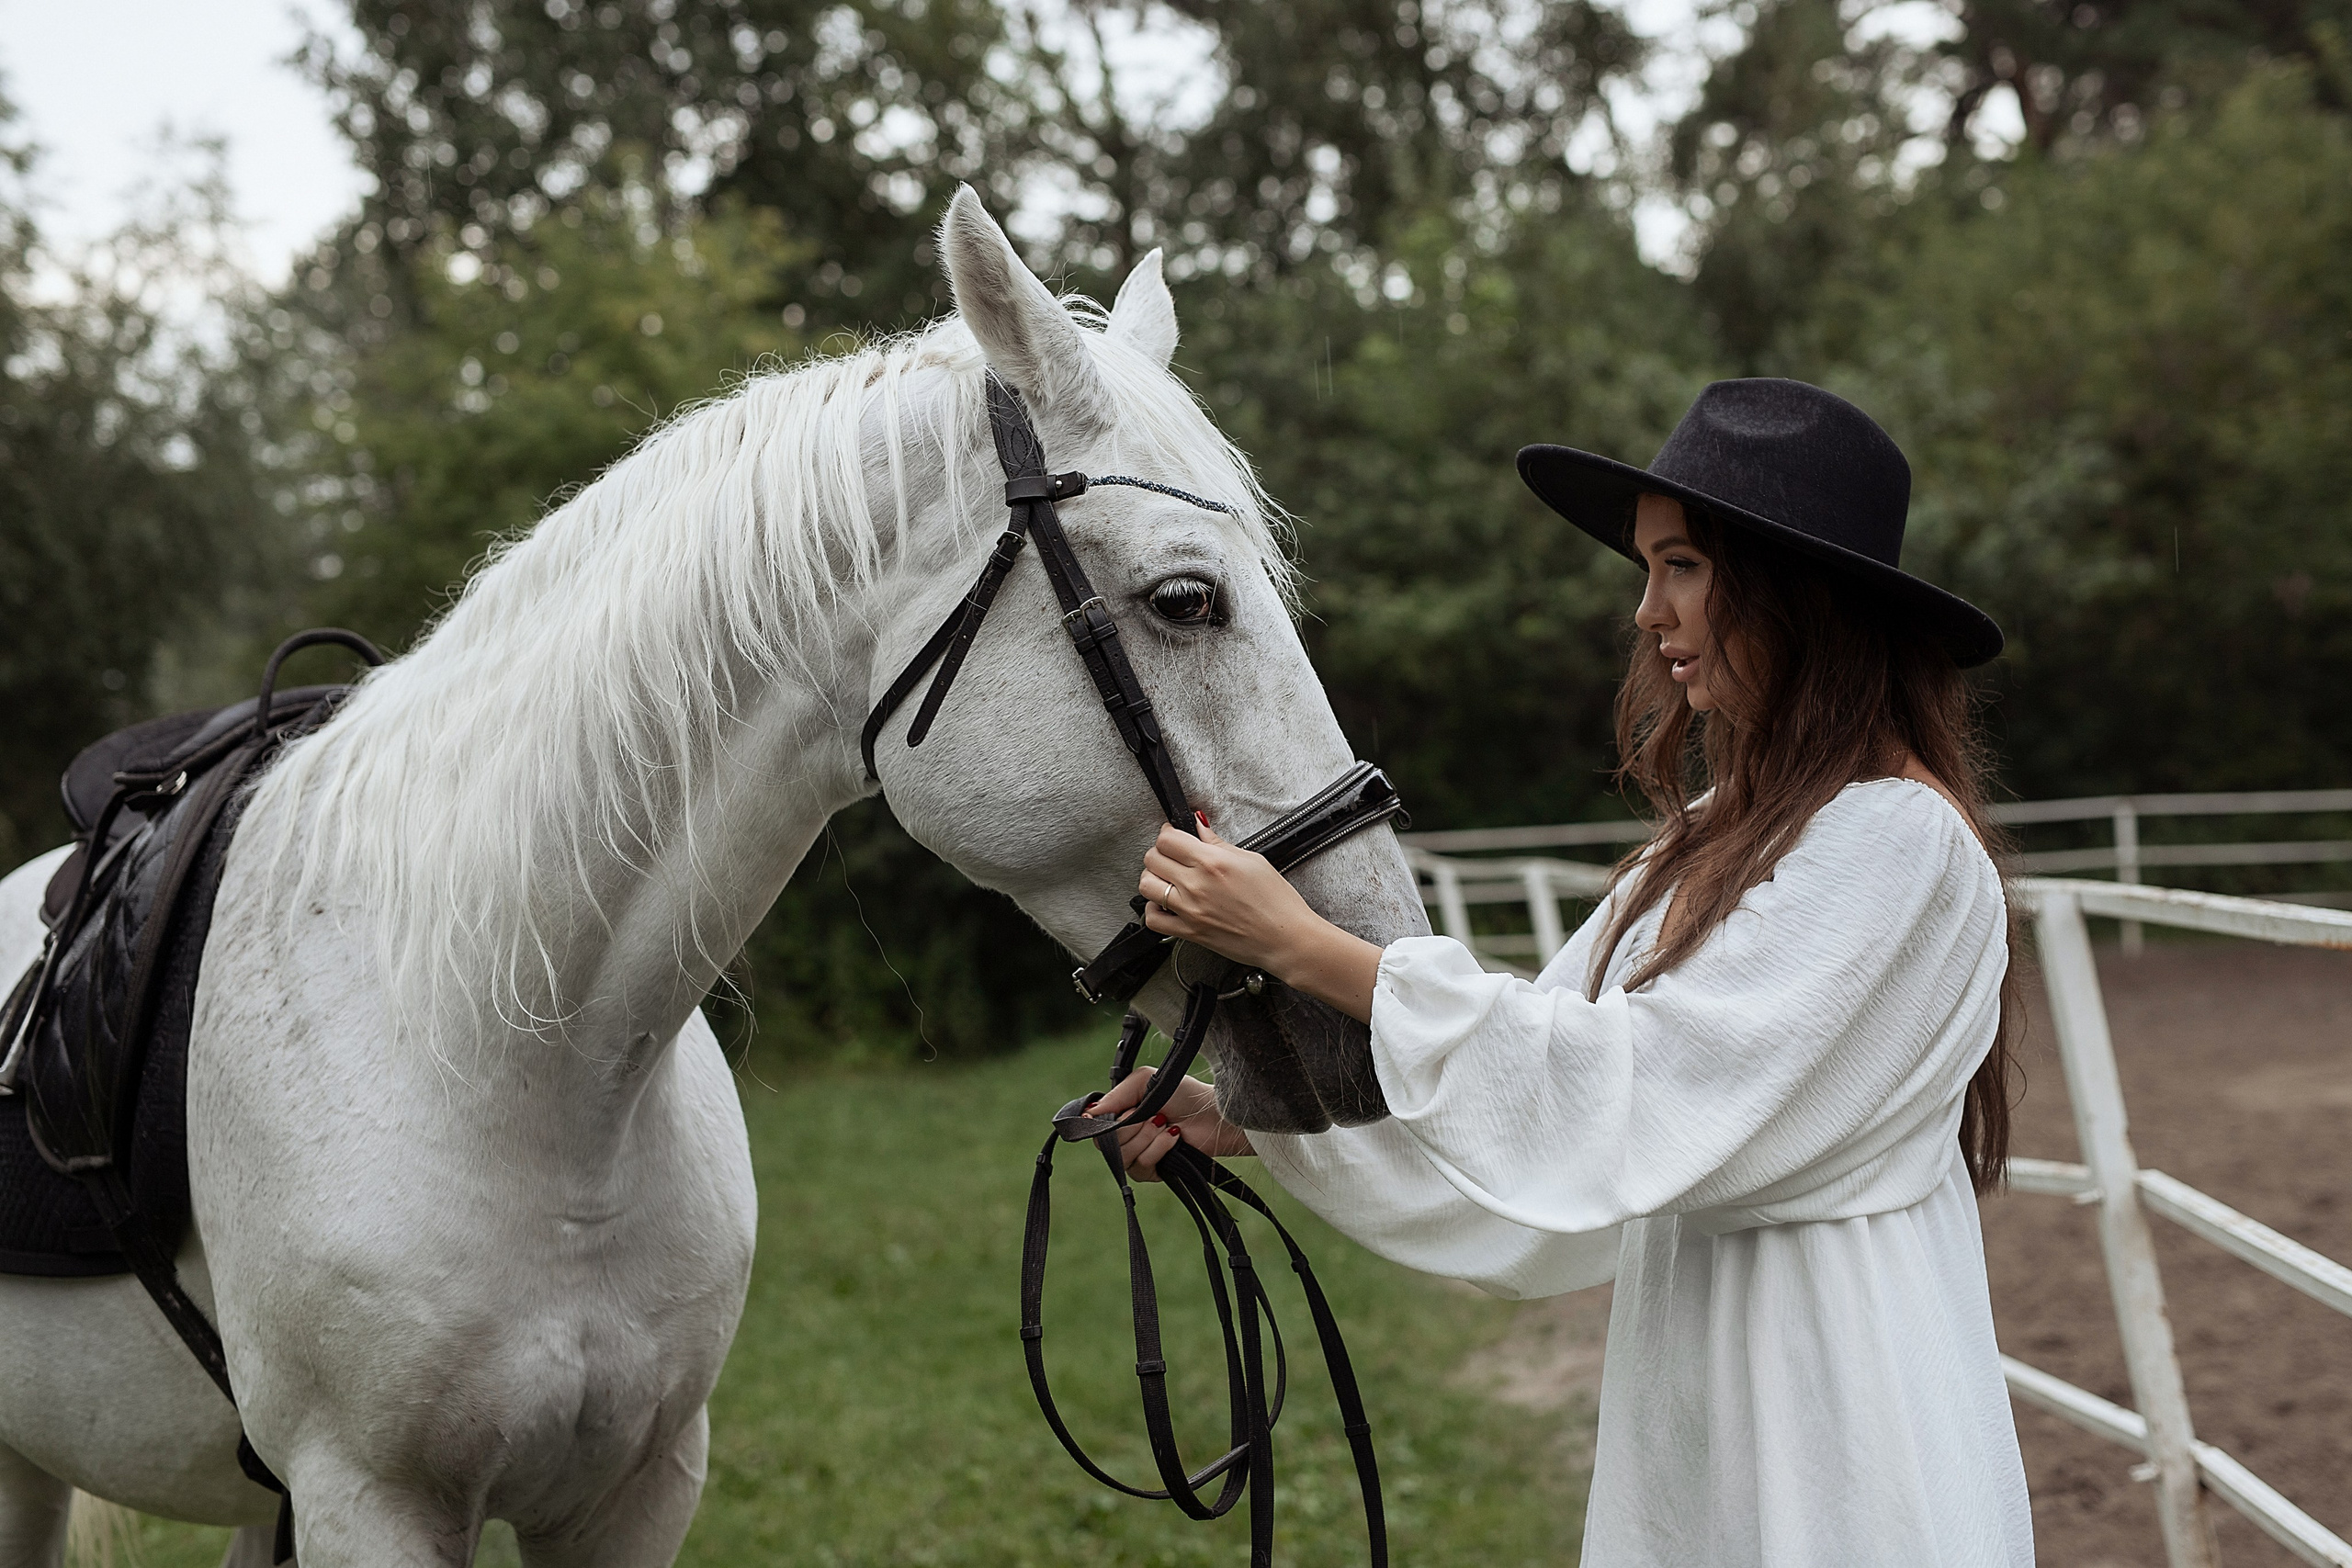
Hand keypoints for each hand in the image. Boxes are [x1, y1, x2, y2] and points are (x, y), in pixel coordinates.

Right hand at [1095, 1066, 1251, 1180]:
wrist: (1212, 1114)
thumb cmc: (1182, 1094)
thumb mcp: (1145, 1081)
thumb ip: (1116, 1095)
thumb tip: (1089, 1114)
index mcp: (1119, 1114)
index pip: (1094, 1126)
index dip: (1103, 1123)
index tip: (1121, 1113)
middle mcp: (1124, 1137)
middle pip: (1106, 1144)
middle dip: (1131, 1127)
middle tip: (1153, 1114)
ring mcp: (1137, 1155)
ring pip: (1123, 1157)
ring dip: (1146, 1137)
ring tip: (1164, 1124)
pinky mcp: (1153, 1172)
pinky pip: (1141, 1167)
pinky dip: (1158, 1149)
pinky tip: (1173, 1138)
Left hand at [1139, 814, 1382, 1022]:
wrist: (1285, 938)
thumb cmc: (1276, 901)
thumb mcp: (1251, 860)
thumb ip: (1218, 843)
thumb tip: (1199, 827)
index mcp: (1213, 862)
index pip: (1167, 838)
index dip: (1169, 832)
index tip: (1175, 835)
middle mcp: (1197, 884)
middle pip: (1153, 858)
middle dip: (1160, 852)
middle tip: (1174, 855)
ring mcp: (1190, 910)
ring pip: (1147, 885)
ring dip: (1153, 878)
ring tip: (1168, 879)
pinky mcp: (1190, 932)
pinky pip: (1153, 919)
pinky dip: (1153, 909)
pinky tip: (1167, 904)